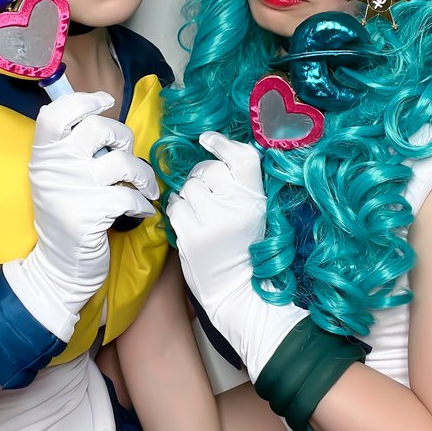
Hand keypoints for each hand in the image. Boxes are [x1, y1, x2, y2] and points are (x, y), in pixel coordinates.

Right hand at [4, 91, 158, 341]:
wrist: (59, 266)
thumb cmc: (67, 213)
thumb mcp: (58, 177)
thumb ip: (73, 148)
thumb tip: (102, 111)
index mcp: (45, 155)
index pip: (56, 113)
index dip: (83, 100)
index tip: (104, 102)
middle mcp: (55, 168)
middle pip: (98, 129)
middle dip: (124, 139)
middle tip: (128, 157)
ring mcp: (71, 191)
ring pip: (122, 162)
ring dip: (143, 175)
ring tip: (144, 187)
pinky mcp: (89, 216)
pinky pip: (129, 197)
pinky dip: (142, 204)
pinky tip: (140, 211)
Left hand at [167, 130, 265, 307]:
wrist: (236, 290)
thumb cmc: (243, 247)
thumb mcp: (253, 213)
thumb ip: (240, 185)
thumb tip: (217, 149)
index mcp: (256, 200)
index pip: (243, 158)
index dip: (223, 143)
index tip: (208, 140)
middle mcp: (237, 208)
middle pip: (209, 169)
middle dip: (202, 176)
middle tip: (207, 194)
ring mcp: (214, 222)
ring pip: (189, 187)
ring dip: (188, 195)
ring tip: (199, 211)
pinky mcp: (192, 236)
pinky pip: (175, 205)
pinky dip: (177, 210)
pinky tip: (187, 220)